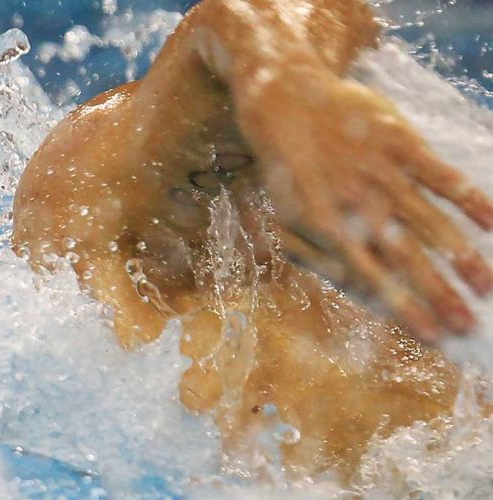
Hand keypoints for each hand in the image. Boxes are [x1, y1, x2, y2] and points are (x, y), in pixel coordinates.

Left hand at [237, 64, 492, 342]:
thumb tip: (354, 291)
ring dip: (460, 257)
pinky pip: (440, 174)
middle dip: (438, 294)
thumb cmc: (287, 168)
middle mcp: (357, 202)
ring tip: (485, 287)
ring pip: (429, 221)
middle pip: (406, 257)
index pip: (373, 278)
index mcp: (326, 226)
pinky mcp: (399, 141)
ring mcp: (380, 171)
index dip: (404, 308)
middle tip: (468, 324)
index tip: (433, 336)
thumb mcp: (287, 217)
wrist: (284, 100)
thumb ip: (319, 254)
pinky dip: (469, 198)